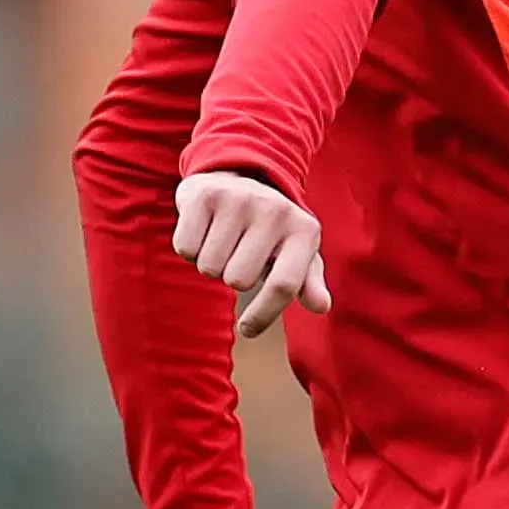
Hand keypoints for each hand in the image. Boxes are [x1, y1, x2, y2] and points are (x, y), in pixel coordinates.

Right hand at [174, 169, 330, 335]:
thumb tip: (321, 306)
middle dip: (233, 277)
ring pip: (210, 267)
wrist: (239, 178)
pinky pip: (186, 249)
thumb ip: (307, 283)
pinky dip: (191, 249)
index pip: (283, 286)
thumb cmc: (270, 231)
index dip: (263, 315)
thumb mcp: (296, 254)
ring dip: (212, 263)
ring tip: (224, 241)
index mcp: (304, 230)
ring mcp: (240, 199)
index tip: (246, 329)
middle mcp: (276, 210)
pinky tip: (206, 230)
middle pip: (238, 280)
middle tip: (239, 255)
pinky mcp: (206, 195)